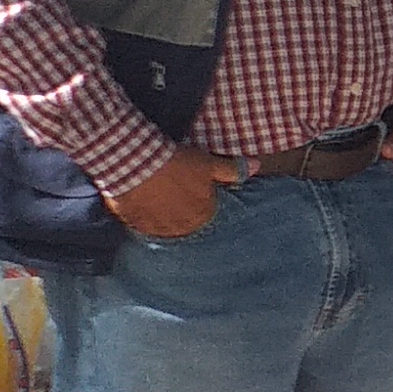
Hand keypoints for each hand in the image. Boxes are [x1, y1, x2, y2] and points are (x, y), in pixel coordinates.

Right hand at [106, 146, 238, 239]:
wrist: (135, 162)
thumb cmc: (176, 162)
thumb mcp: (208, 163)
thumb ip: (233, 170)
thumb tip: (257, 167)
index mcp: (203, 216)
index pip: (207, 213)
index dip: (200, 197)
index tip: (190, 185)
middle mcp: (182, 229)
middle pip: (186, 221)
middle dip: (182, 208)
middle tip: (172, 187)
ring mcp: (157, 230)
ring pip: (164, 225)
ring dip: (162, 214)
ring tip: (156, 193)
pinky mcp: (135, 225)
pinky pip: (142, 224)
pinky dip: (143, 215)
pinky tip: (141, 199)